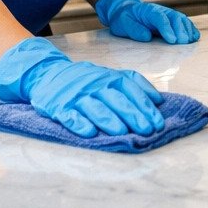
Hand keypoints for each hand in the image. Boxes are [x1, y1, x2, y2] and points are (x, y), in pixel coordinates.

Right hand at [0, 37, 164, 136]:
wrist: (49, 74)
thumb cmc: (87, 80)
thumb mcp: (111, 76)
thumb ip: (135, 84)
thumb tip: (158, 99)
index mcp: (110, 77)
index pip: (131, 90)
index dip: (145, 106)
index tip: (158, 122)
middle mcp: (95, 85)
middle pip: (116, 99)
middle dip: (133, 115)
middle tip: (146, 130)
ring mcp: (76, 95)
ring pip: (94, 107)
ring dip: (109, 120)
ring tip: (122, 132)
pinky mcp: (59, 106)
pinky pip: (69, 115)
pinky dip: (79, 123)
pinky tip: (89, 133)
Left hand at [94, 0, 200, 43]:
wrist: (126, 10)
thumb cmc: (123, 18)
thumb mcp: (122, 23)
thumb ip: (134, 29)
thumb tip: (147, 36)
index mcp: (148, 11)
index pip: (160, 18)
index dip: (167, 28)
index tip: (172, 40)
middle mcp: (161, 11)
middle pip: (175, 17)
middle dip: (180, 30)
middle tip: (183, 42)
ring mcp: (168, 15)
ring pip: (181, 19)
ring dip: (187, 30)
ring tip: (190, 42)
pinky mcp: (171, 21)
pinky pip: (184, 23)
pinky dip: (190, 29)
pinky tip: (194, 37)